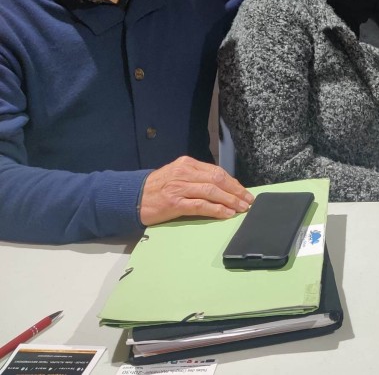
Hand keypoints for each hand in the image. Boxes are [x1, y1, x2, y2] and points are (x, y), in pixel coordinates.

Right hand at [139, 156, 253, 225]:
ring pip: (212, 191)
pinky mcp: (175, 203)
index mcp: (187, 164)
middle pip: (218, 179)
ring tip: (241, 208)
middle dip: (236, 190)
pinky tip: (226, 213)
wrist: (131, 197)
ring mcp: (180, 187)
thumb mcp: (177, 175)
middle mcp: (185, 173)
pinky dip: (216, 209)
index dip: (233, 182)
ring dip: (230, 200)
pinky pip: (200, 205)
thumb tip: (221, 187)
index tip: (244, 191)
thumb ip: (196, 177)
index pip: (217, 171)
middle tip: (248, 200)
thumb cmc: (156, 188)